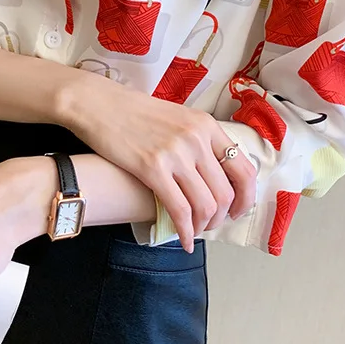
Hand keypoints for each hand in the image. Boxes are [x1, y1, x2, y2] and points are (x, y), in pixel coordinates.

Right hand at [57, 74, 255, 251]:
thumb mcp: (177, 118)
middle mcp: (196, 138)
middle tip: (211, 224)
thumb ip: (197, 141)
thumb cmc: (133, 112)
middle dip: (221, 217)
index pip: (243, 168)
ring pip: (206, 205)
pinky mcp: (152, 168)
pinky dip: (185, 231)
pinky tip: (183, 239)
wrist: (98, 104)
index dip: (245, 197)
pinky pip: (179, 210)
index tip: (236, 210)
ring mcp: (175, 153)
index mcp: (206, 125)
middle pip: (226, 192)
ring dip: (203, 226)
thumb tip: (212, 174)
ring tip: (194, 230)